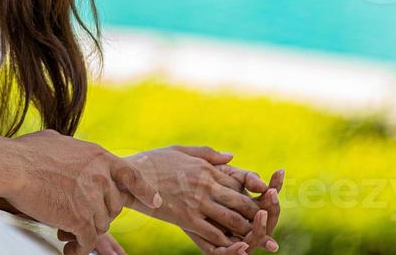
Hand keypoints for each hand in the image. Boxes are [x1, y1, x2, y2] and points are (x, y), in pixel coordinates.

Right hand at [0, 130, 159, 254]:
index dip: (145, 190)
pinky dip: (79, 249)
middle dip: (99, 214)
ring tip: (66, 232)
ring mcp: (93, 198)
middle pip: (114, 206)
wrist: (13, 167)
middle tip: (79, 218)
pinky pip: (88, 241)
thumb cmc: (27, 152)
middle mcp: (101, 176)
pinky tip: (70, 250)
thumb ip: (72, 149)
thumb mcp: (57, 140)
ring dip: (85, 231)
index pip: (131, 175)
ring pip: (101, 224)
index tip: (155, 201)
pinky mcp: (81, 218)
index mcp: (98, 156)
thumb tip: (69, 149)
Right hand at [124, 145, 279, 251]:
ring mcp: (197, 202)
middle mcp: (206, 184)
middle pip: (240, 202)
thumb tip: (231, 156)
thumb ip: (208, 153)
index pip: (239, 181)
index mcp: (206, 168)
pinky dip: (226, 241)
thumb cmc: (152, 161)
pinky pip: (213, 233)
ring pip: (231, 220)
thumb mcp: (180, 150)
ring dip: (246, 230)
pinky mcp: (186, 218)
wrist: (128, 178)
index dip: (255, 192)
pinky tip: (231, 245)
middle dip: (256, 215)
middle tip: (267, 225)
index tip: (265, 200)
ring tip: (254, 237)